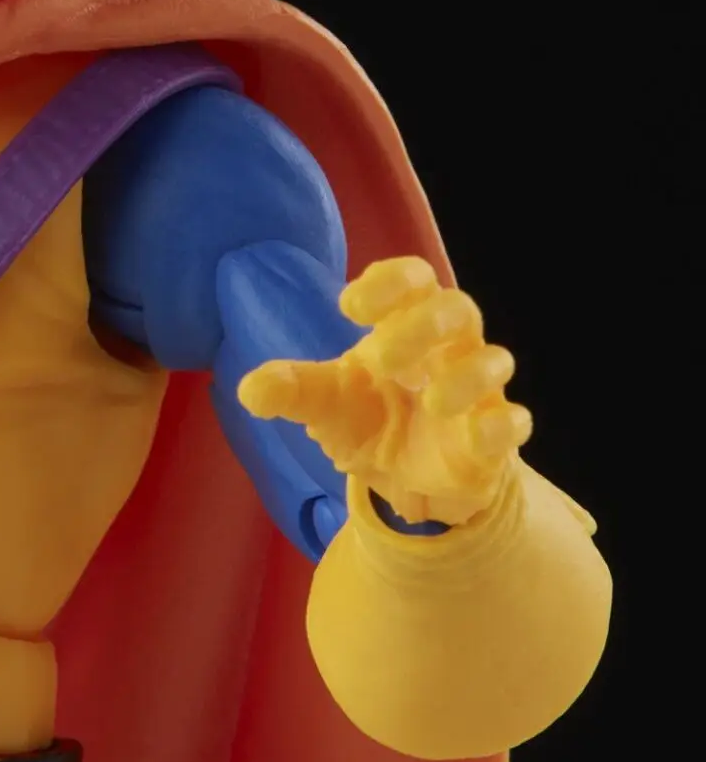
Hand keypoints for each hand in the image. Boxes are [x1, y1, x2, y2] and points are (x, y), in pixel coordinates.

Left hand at [238, 256, 531, 527]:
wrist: (408, 480)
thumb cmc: (371, 419)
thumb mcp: (325, 405)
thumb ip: (292, 391)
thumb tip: (250, 391)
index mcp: (404, 327)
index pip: (413, 280)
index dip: (389, 282)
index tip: (351, 306)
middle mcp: (447, 351)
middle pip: (457, 310)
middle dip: (422, 327)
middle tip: (379, 358)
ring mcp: (476, 393)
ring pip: (493, 361)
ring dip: (465, 377)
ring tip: (430, 402)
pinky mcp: (492, 440)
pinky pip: (512, 422)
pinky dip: (500, 425)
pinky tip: (479, 432)